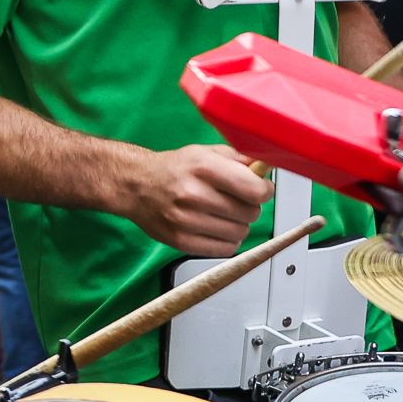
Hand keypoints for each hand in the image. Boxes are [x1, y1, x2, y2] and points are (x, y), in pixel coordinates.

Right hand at [129, 144, 270, 256]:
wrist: (135, 186)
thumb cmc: (173, 169)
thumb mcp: (205, 153)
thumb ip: (239, 160)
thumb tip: (267, 170)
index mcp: (203, 167)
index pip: (254, 190)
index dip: (264, 190)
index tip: (260, 189)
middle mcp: (193, 194)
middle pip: (250, 213)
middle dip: (250, 206)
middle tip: (236, 200)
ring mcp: (186, 220)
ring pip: (240, 232)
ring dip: (238, 224)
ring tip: (223, 214)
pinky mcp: (181, 241)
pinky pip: (225, 249)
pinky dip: (227, 240)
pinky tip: (216, 227)